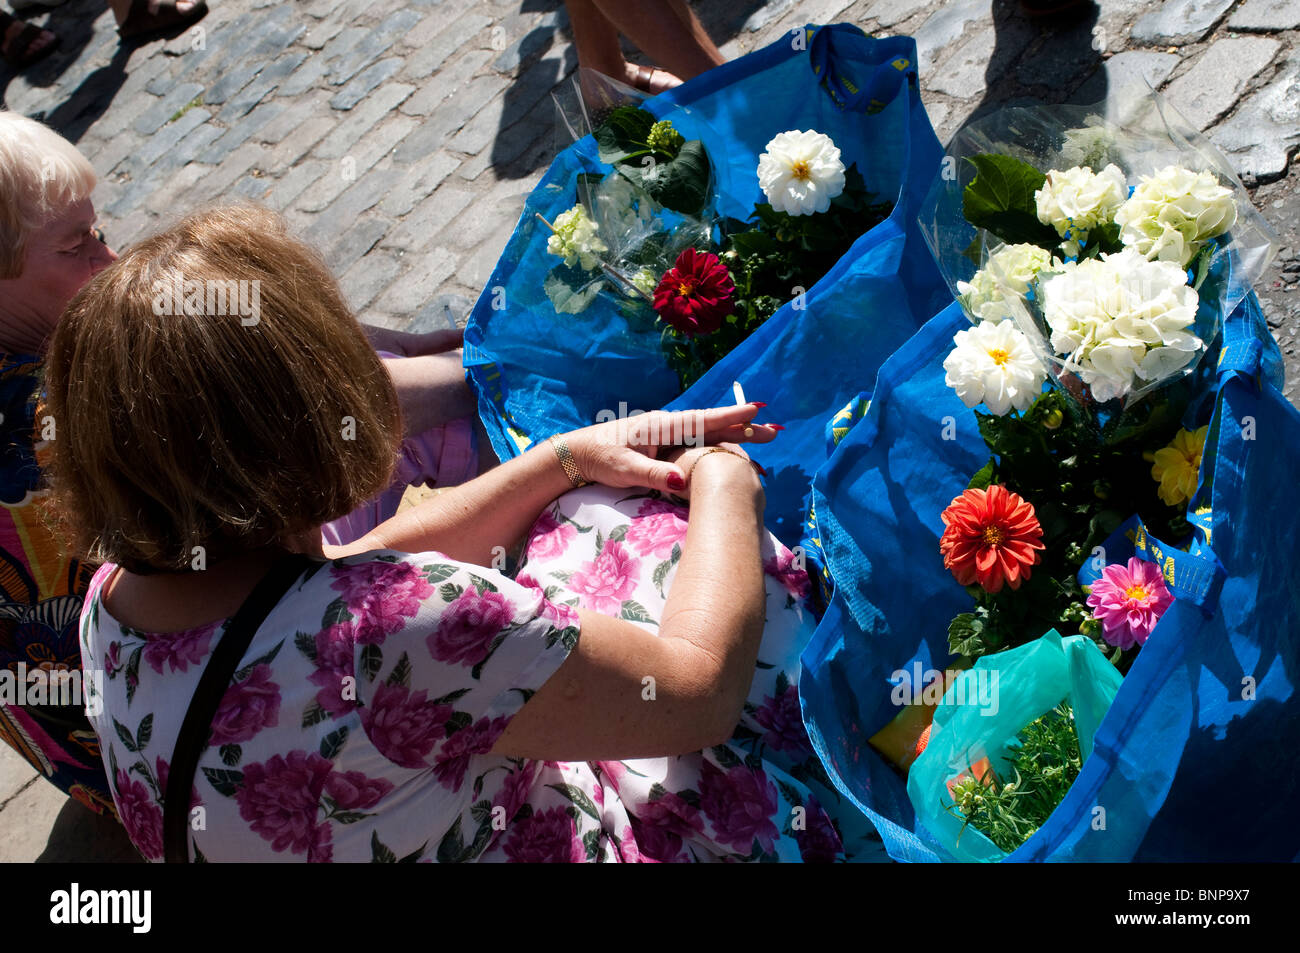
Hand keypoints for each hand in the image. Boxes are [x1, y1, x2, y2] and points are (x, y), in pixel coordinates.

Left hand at [561, 404, 777, 493]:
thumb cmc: (601, 459)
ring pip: (707, 434)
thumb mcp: (625, 469)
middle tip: (773, 432)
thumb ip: (654, 474)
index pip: (703, 421)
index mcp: (663, 426)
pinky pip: (698, 442)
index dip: (730, 419)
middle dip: (743, 429)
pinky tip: (728, 449)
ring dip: (733, 435)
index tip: (756, 413)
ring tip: (760, 437)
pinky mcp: (664, 444)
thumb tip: (681, 481)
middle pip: (713, 427)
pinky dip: (717, 443)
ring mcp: (668, 434)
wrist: (579, 454)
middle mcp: (669, 425)